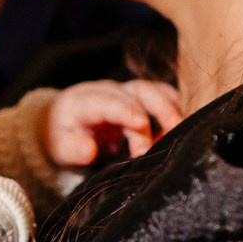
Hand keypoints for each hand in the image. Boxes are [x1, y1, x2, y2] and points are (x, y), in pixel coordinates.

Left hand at [44, 79, 182, 166]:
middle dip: (159, 109)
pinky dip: (176, 111)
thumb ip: (73, 149)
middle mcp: (111, 91)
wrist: (64, 123)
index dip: (126, 110)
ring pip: (157, 91)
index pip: (109, 101)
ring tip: (181, 134)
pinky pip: (165, 98)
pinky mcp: (143, 100)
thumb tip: (89, 150)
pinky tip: (182, 131)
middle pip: (141, 91)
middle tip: (172, 133)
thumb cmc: (63, 137)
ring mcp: (129, 92)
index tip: (140, 124)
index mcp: (86, 100)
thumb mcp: (60, 147)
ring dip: (172, 110)